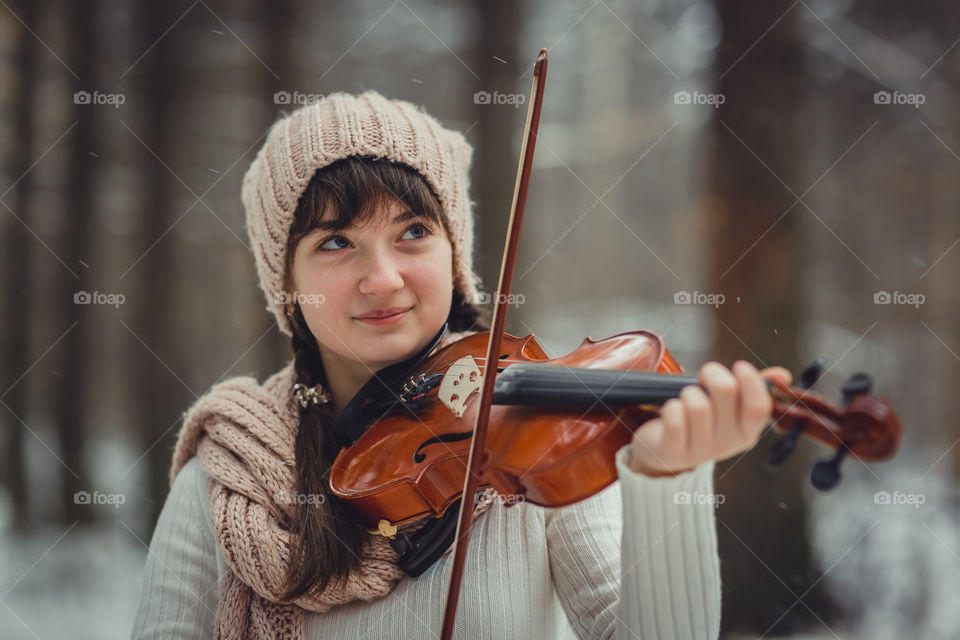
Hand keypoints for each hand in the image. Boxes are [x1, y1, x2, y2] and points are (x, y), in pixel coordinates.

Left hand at [627, 361, 791, 476]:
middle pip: (725, 390)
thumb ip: (755, 389)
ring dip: (687, 393)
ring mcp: (701, 451)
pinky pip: (675, 416)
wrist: (666, 448)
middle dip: (711, 374)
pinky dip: (670, 407)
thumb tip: (782, 375)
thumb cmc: (701, 420)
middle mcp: (728, 444)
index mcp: (746, 432)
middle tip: (704, 378)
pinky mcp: (674, 452)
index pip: (759, 407)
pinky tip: (672, 414)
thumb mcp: (730, 407)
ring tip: (686, 401)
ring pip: (697, 403)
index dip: (750, 381)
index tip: (739, 367)